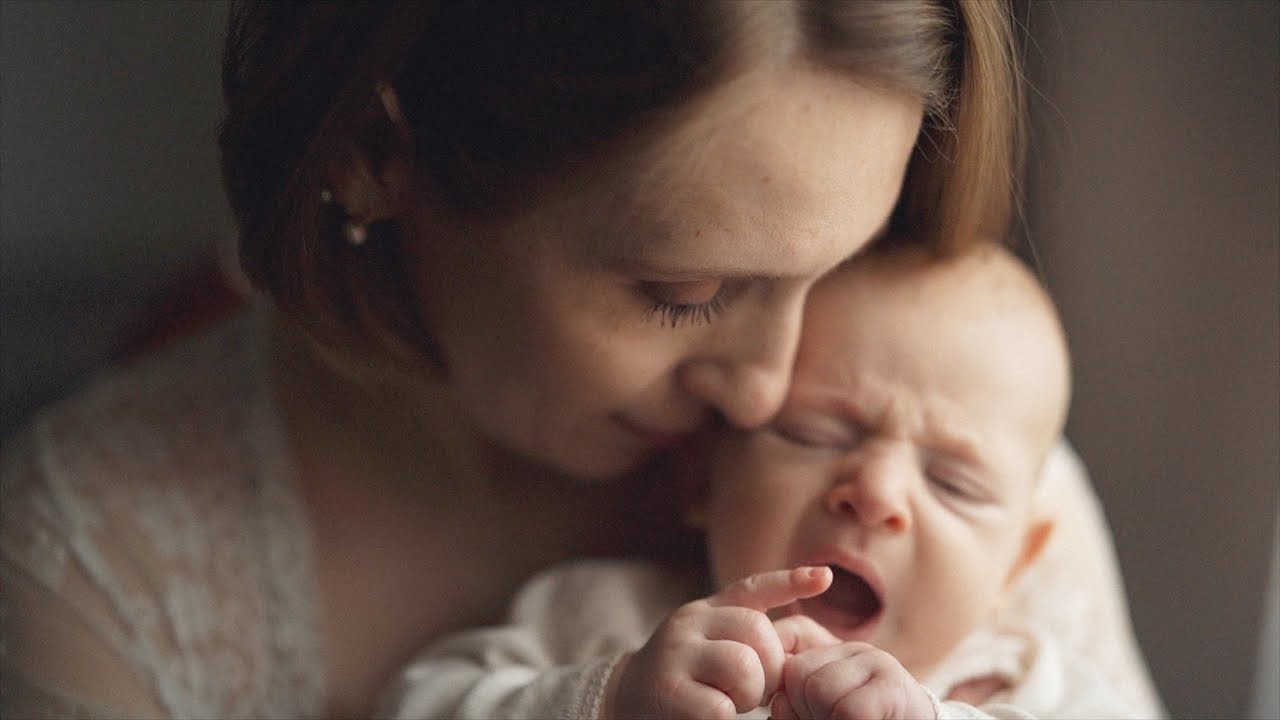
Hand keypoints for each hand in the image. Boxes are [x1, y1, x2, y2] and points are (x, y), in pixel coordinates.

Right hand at [604, 566, 832, 718]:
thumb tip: (799, 645)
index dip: (789, 581)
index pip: (750, 589)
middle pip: (758, 631)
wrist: (623, 703)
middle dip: (770, 668)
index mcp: (704, 612)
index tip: (825, 577)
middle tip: (753, 692)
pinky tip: (711, 716)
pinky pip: (720, 707)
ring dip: (749, 695)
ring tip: (730, 704)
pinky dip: (726, 717)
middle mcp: (688, 624)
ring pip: (743, 666)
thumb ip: (743, 638)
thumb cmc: (682, 682)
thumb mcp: (708, 648)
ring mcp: (676, 656)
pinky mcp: (669, 694)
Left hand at [769, 642, 935, 719]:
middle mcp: (855, 650)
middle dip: (805, 709)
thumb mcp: (823, 713)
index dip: (788, 695)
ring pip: (818, 688)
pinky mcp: (894, 685)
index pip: (787, 657)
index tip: (807, 714)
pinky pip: (849, 709)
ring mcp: (878, 662)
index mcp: (833, 654)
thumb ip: (794, 706)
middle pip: (798, 672)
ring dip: (826, 718)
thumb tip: (777, 699)